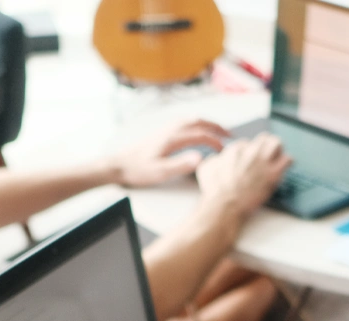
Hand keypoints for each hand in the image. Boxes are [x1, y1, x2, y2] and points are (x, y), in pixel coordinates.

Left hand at [107, 119, 231, 187]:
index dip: (216, 141)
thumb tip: (201, 158)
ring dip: (207, 123)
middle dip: (216, 127)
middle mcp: (170, 130)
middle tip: (230, 135)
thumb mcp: (160, 172)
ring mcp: (165, 129)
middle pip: (199, 122)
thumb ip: (180, 165)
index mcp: (173, 139)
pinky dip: (196, 123)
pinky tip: (196, 130)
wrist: (118, 165)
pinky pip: (184, 122)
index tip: (225, 151)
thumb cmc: (138, 170)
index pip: (201, 135)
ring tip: (217, 131)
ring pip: (191, 120)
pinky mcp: (161, 132)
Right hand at [195, 134, 291, 220]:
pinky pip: (287, 160)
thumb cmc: (214, 190)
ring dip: (277, 149)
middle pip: (262, 139)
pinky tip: (283, 168)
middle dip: (264, 146)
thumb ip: (213, 160)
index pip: (245, 144)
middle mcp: (250, 151)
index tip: (247, 162)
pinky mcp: (273, 173)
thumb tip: (216, 158)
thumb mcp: (206, 169)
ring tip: (277, 157)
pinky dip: (286, 163)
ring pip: (276, 143)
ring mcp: (263, 161)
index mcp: (234, 149)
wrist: (225, 204)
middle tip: (265, 156)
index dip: (247, 153)